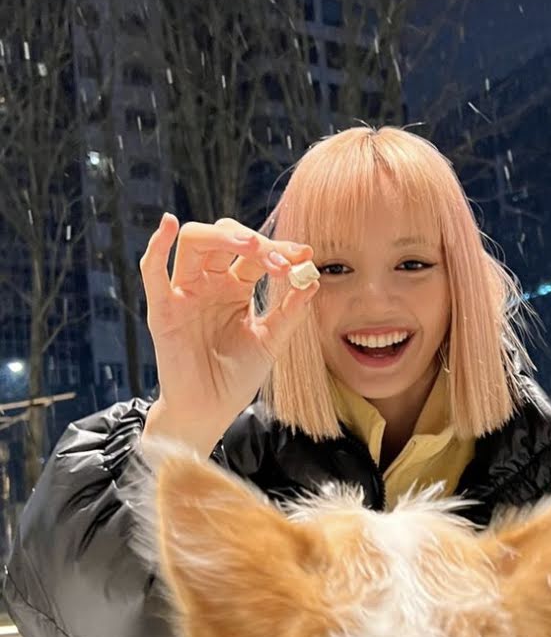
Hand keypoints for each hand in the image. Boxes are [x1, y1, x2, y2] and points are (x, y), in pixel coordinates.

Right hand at [139, 213, 317, 453]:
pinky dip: (157, 245)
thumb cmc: (236, 378)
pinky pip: (153, 272)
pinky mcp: (163, 309)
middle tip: (281, 259)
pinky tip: (169, 225)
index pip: (255, 255)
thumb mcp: (270, 341)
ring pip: (193, 243)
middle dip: (256, 242)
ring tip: (251, 246)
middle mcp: (209, 283)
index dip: (279, 251)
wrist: (209, 411)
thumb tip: (312, 280)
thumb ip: (290, 311)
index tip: (304, 257)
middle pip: (225, 238)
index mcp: (235, 287)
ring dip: (222, 236)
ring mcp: (185, 292)